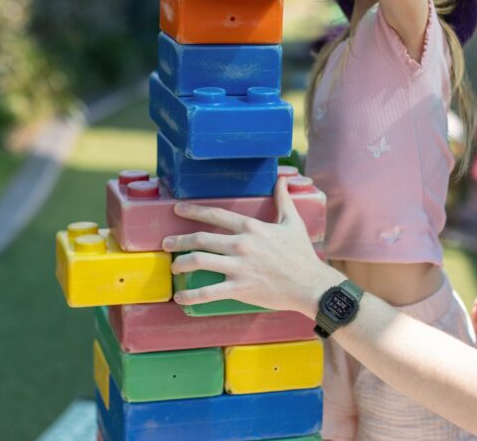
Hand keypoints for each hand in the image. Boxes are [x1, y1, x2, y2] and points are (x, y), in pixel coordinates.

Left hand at [162, 177, 343, 315]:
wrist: (311, 284)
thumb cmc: (302, 254)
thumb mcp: (292, 222)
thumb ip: (283, 200)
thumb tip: (282, 179)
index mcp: (251, 227)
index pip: (216, 216)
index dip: (193, 211)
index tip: (177, 209)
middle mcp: (241, 244)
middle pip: (201, 239)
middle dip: (179, 240)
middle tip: (166, 243)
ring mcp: (239, 267)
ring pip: (200, 261)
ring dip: (181, 263)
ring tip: (172, 267)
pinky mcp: (240, 288)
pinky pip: (209, 291)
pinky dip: (192, 295)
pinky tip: (180, 297)